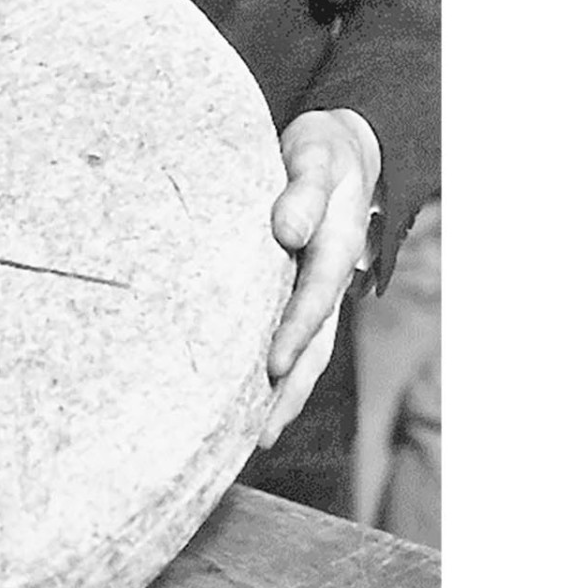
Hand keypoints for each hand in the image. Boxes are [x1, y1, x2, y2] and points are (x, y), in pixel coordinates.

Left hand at [261, 107, 380, 446]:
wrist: (338, 149)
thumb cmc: (321, 150)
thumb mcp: (316, 155)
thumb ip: (304, 189)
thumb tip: (287, 230)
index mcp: (336, 245)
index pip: (315, 297)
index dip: (295, 332)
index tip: (271, 366)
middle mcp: (330, 277)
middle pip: (315, 344)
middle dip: (290, 390)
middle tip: (261, 434)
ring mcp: (317, 290)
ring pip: (306, 352)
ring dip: (285, 395)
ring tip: (256, 438)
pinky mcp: (298, 292)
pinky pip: (291, 340)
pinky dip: (275, 375)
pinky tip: (248, 402)